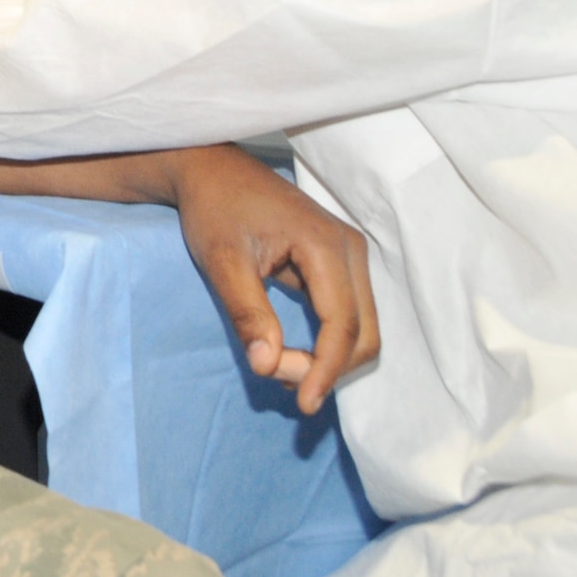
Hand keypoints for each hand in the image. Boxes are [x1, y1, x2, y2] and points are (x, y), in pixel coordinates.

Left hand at [169, 146, 377, 415]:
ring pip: (360, 328)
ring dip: (328, 359)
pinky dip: (326, 343)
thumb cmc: (214, 210)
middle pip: (364, 333)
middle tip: (276, 378)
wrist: (212, 171)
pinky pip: (348, 315)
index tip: (303, 405)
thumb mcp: (222, 262)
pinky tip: (290, 353)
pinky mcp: (340, 262)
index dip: (325, 370)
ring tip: (278, 366)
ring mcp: (349, 254)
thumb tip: (268, 366)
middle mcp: (350, 249)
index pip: (343, 325)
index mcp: (326, 245)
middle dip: (327, 368)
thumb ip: (247, 313)